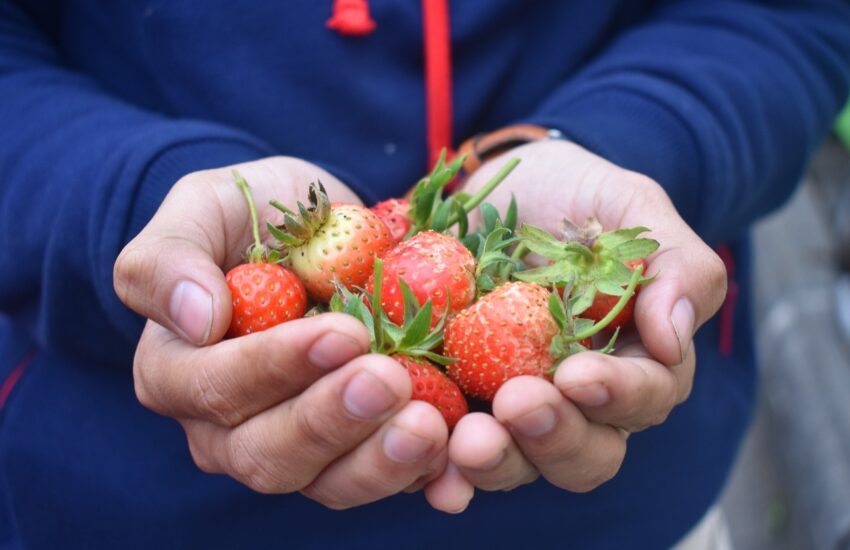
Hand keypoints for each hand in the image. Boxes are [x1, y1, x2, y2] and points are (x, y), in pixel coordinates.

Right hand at [114, 157, 449, 508]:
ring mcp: (296, 446)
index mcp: (179, 373)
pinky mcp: (354, 449)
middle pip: (268, 454)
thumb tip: (195, 318)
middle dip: (332, 419)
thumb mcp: (201, 211)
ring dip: (379, 460)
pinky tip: (457, 457)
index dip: (274, 368)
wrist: (316, 232)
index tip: (340, 332)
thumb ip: (168, 259)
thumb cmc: (249, 218)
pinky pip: (382, 478)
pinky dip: (422, 475)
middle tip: (389, 378)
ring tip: (430, 425)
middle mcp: (229, 428)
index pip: (215, 388)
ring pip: (327, 482)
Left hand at [423, 140, 726, 506]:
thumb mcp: (633, 210)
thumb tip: (673, 341)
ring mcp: (510, 405)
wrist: (493, 187)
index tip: (579, 375)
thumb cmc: (574, 197)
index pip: (643, 398)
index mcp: (632, 362)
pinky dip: (441, 471)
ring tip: (469, 440)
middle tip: (518, 404)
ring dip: (496, 462)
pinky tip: (433, 475)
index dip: (618, 395)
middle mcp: (574, 401)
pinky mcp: (454, 400)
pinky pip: (448, 452)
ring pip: (517, 463)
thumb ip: (676, 266)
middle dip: (554, 438)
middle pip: (584, 454)